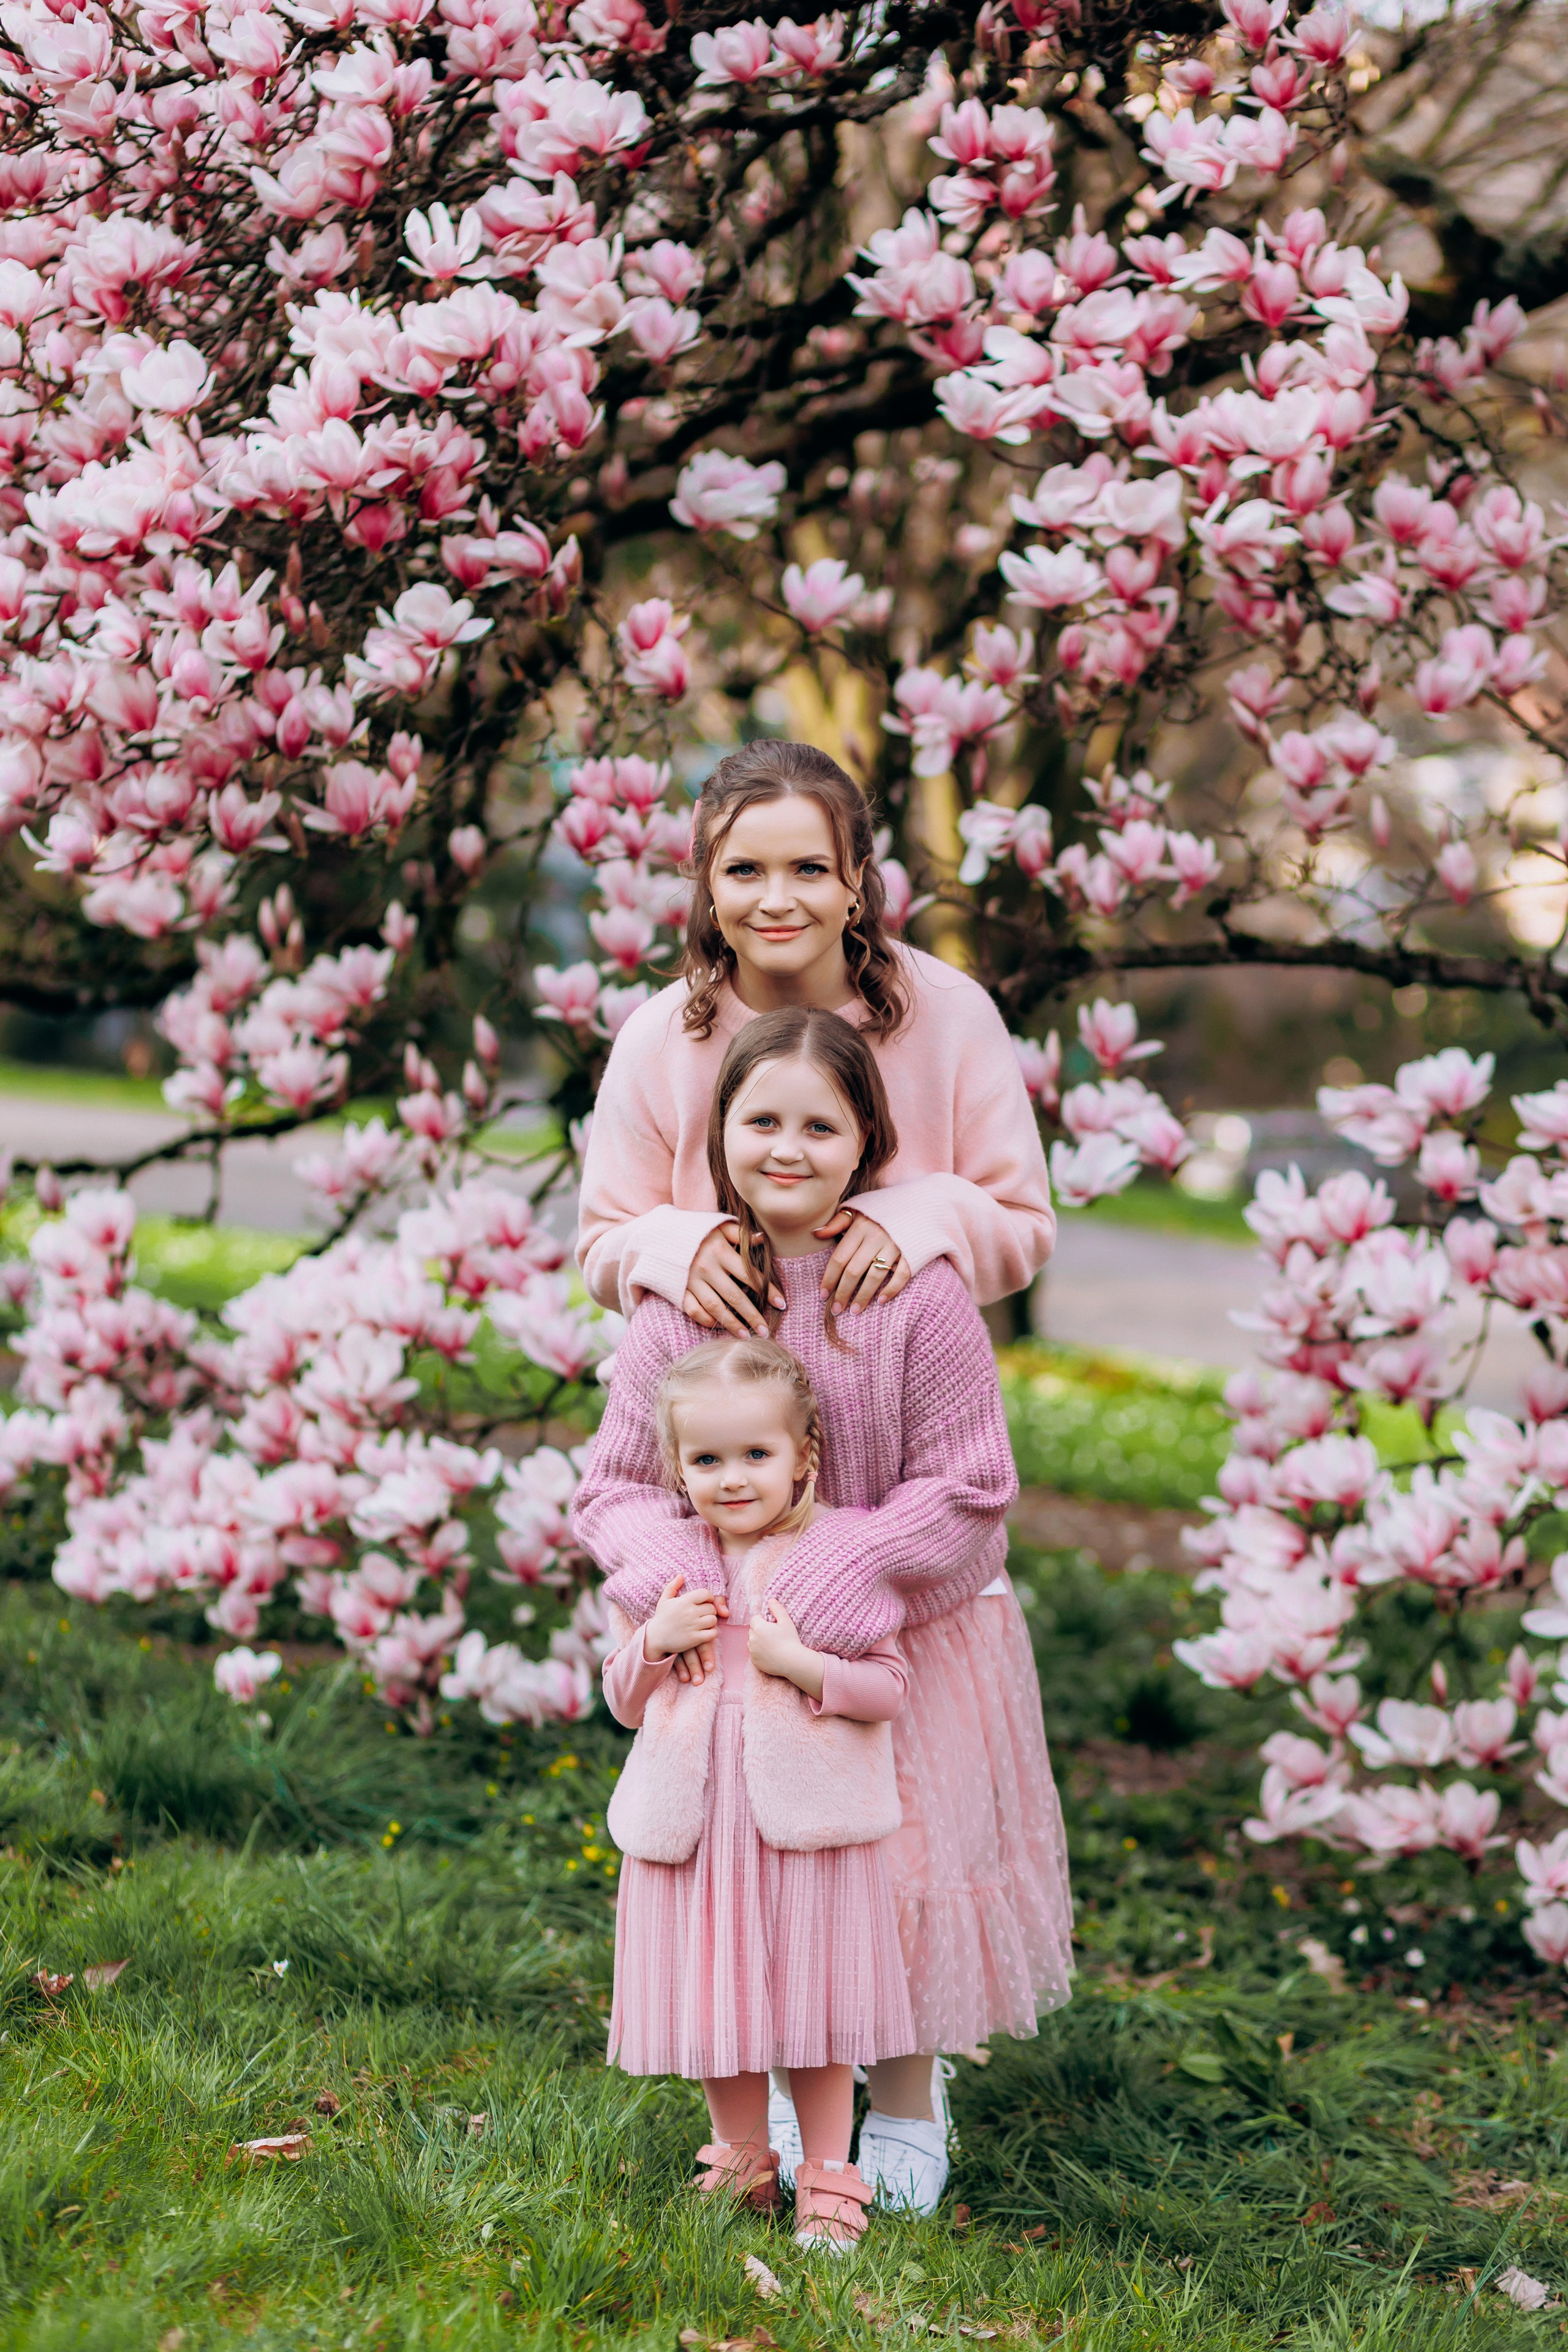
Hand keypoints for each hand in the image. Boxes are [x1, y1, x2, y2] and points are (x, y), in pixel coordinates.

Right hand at [646, 1575, 726, 1672]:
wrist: (655, 1638)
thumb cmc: (661, 1618)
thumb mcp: (664, 1600)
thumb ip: (672, 1586)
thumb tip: (681, 1575)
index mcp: (684, 1601)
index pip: (706, 1594)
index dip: (709, 1597)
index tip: (705, 1602)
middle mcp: (690, 1612)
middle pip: (711, 1608)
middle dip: (709, 1611)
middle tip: (703, 1614)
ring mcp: (693, 1626)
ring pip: (713, 1620)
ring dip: (711, 1622)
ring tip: (704, 1623)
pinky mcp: (695, 1639)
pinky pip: (713, 1633)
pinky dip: (712, 1633)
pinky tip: (705, 1633)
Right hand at [682, 1222, 784, 1336]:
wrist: (658, 1235)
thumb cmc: (695, 1230)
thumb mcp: (718, 1225)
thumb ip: (740, 1233)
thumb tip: (762, 1239)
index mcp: (719, 1250)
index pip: (749, 1274)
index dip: (767, 1290)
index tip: (781, 1304)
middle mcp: (706, 1268)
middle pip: (735, 1296)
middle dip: (752, 1315)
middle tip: (766, 1331)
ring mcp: (691, 1281)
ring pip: (715, 1307)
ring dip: (732, 1324)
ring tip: (747, 1336)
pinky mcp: (678, 1290)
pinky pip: (693, 1310)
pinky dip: (706, 1320)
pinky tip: (718, 1327)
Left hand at [747, 1598, 823, 1698]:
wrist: (793, 1662)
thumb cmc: (790, 1640)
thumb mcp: (786, 1621)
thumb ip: (777, 1609)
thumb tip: (771, 1600)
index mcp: (758, 1627)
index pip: (755, 1619)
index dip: (764, 1621)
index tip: (773, 1626)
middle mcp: (752, 1639)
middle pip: (753, 1630)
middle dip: (760, 1631)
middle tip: (774, 1635)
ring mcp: (752, 1651)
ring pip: (752, 1642)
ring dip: (758, 1642)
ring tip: (773, 1645)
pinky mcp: (754, 1661)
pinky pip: (754, 1653)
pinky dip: (760, 1653)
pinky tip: (771, 1654)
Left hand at [813, 1209, 910, 1315]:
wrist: (920, 1206)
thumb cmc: (882, 1212)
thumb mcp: (858, 1211)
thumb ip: (837, 1222)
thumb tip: (816, 1233)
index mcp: (860, 1226)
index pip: (839, 1258)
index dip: (829, 1278)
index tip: (823, 1295)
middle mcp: (876, 1236)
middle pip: (854, 1270)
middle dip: (843, 1292)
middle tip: (836, 1309)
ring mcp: (895, 1245)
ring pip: (875, 1275)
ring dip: (863, 1296)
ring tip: (855, 1310)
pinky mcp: (912, 1252)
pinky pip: (901, 1275)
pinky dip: (891, 1290)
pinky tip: (880, 1301)